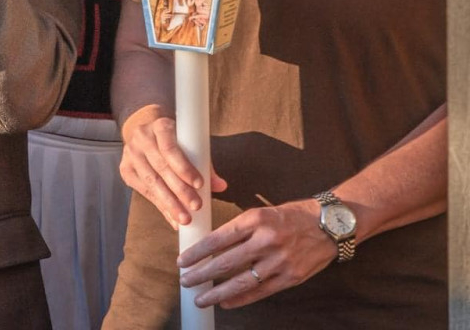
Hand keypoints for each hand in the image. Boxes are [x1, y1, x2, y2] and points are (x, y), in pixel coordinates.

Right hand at [118, 104, 226, 228]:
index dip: (184, 167)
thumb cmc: (175, 140)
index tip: (200, 184)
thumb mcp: (190, 143)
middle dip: (180, 190)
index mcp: (160, 126)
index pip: (170, 148)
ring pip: (151, 181)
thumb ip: (205, 163)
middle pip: (160, 167)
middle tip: (196, 206)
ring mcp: (131, 154)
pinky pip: (144, 191)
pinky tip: (172, 217)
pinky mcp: (125, 169)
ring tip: (185, 218)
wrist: (147, 132)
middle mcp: (142, 138)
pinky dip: (160, 206)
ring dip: (169, 203)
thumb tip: (220, 186)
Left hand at [179, 198, 335, 307]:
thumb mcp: (263, 213)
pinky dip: (241, 299)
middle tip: (185, 280)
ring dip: (217, 292)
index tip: (182, 261)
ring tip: (200, 298)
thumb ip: (240, 229)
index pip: (218, 238)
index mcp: (255, 220)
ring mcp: (280, 261)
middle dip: (201, 274)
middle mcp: (266, 240)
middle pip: (225, 262)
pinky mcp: (292, 277)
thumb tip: (211, 246)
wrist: (332, 224)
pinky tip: (226, 302)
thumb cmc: (293, 215)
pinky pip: (261, 291)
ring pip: (241, 281)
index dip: (197, 252)